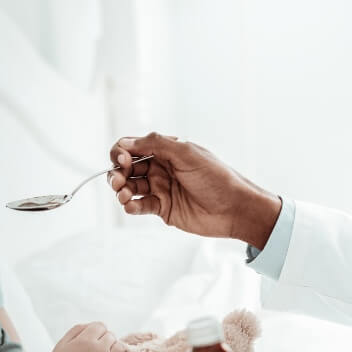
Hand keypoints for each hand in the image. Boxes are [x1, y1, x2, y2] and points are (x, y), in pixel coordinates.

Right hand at [107, 133, 281, 249]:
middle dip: (117, 173)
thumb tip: (127, 142)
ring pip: (130, 187)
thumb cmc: (216, 178)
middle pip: (127, 168)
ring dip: (121, 190)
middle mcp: (161, 168)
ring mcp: (161, 189)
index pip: (132, 147)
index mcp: (166, 151)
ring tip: (124, 195)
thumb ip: (156, 144)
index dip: (121, 152)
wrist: (234, 208)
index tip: (123, 161)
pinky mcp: (163, 209)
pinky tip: (131, 205)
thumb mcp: (187, 153)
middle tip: (118, 181)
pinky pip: (139, 206)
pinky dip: (131, 205)